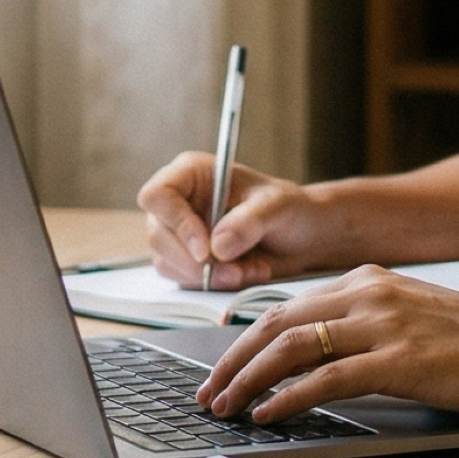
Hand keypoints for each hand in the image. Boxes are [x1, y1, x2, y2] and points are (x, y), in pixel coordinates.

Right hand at [134, 154, 361, 291]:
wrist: (300, 238)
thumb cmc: (289, 209)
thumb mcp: (278, 206)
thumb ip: (250, 221)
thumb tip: (217, 246)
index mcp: (192, 173)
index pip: (158, 195)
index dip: (177, 223)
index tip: (205, 250)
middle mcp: (178, 202)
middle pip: (158, 235)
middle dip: (195, 262)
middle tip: (235, 271)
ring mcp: (178, 233)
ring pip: (168, 262)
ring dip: (209, 276)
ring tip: (249, 270)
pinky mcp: (185, 261)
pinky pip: (184, 279)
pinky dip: (213, 284)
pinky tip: (244, 274)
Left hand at [194, 266, 458, 423]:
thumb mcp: (411, 318)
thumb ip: (365, 325)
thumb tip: (315, 357)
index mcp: (368, 281)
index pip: (287, 307)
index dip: (246, 340)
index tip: (222, 367)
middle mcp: (368, 293)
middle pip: (276, 323)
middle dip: (232, 360)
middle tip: (208, 392)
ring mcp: (383, 324)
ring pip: (292, 348)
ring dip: (248, 380)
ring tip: (226, 407)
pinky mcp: (399, 360)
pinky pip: (326, 378)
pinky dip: (288, 397)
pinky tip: (269, 414)